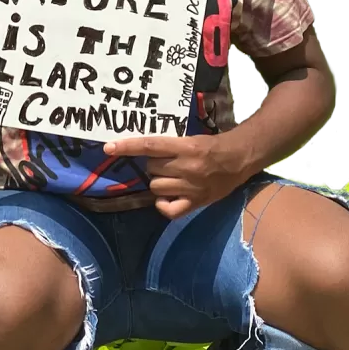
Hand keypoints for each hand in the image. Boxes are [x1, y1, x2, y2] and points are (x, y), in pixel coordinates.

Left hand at [103, 134, 247, 219]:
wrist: (239, 159)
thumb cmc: (213, 146)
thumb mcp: (191, 139)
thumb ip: (170, 146)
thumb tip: (141, 151)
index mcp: (186, 147)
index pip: (150, 146)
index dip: (127, 147)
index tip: (109, 148)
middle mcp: (187, 167)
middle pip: (151, 168)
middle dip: (153, 165)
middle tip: (166, 162)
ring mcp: (191, 187)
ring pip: (156, 187)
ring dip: (158, 182)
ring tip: (171, 178)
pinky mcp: (196, 202)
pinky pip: (168, 209)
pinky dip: (163, 204)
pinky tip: (168, 198)